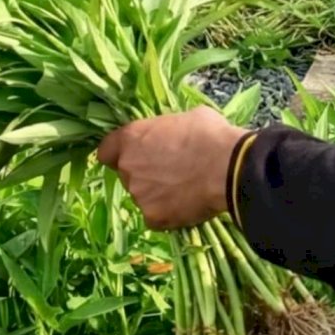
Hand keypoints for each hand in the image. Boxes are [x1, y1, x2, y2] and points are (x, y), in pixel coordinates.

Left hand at [97, 106, 240, 228]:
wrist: (228, 167)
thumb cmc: (210, 134)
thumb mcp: (187, 117)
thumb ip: (170, 128)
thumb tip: (177, 133)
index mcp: (131, 138)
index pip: (106, 151)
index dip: (118, 153)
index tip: (134, 155)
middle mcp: (128, 167)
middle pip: (127, 174)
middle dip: (145, 173)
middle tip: (171, 171)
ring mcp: (139, 195)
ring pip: (143, 196)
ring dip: (157, 193)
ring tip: (185, 188)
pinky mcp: (153, 217)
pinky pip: (156, 217)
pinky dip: (168, 213)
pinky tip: (188, 204)